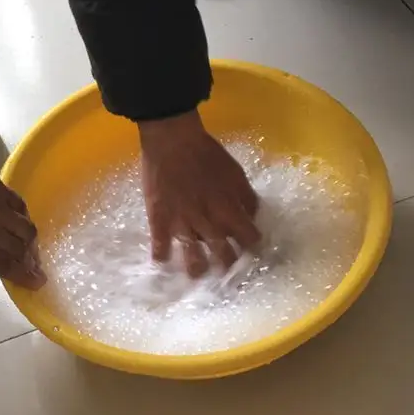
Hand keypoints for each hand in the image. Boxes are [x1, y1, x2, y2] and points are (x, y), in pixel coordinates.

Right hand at [139, 111, 259, 275]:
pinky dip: (162, 255)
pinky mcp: (160, 220)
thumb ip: (246, 197)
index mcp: (230, 211)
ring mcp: (182, 225)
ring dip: (198, 269)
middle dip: (229, 266)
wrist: (172, 140)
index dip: (253, 247)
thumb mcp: (236, 172)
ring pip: (193, 259)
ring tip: (198, 274)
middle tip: (228, 269)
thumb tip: (253, 217)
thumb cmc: (206, 153)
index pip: (250, 240)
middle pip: (224, 257)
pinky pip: (160, 246)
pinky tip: (163, 260)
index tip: (253, 250)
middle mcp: (209, 224)